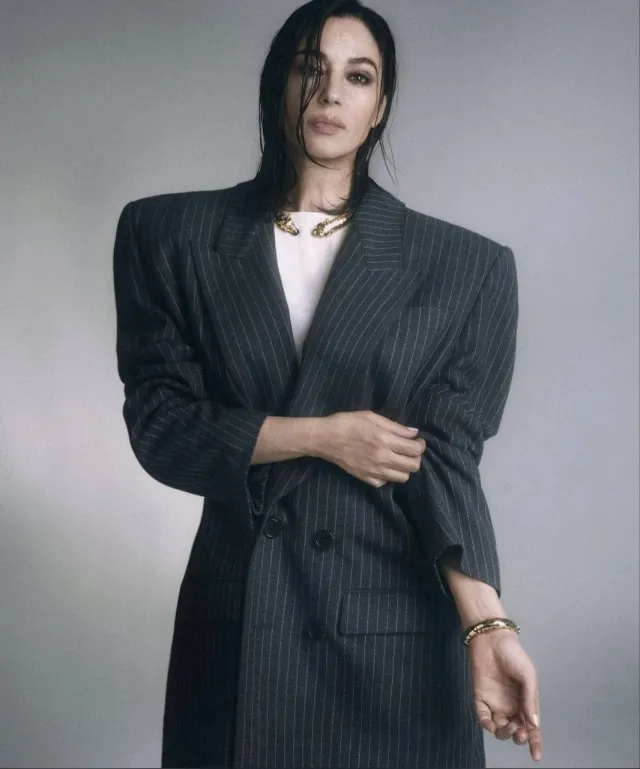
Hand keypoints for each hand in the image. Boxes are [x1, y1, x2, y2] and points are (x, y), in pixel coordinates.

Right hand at [314, 411, 425, 486]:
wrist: (325, 438)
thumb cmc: (348, 422)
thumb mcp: (372, 417)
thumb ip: (395, 426)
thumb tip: (414, 433)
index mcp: (385, 440)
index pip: (415, 450)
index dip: (421, 445)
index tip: (417, 441)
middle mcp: (383, 458)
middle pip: (413, 466)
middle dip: (416, 458)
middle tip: (410, 450)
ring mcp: (374, 470)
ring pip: (402, 478)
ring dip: (404, 468)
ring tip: (398, 458)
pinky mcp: (365, 478)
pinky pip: (385, 483)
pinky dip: (388, 476)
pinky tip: (383, 466)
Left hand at [467, 630, 541, 761]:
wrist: (491, 640)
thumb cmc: (513, 656)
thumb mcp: (528, 676)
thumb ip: (530, 700)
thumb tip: (534, 724)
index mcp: (525, 702)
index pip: (532, 728)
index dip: (535, 743)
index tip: (536, 756)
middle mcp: (511, 706)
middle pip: (516, 731)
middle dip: (518, 736)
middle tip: (519, 731)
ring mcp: (495, 703)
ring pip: (500, 729)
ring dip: (504, 733)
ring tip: (508, 725)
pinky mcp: (480, 698)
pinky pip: (483, 717)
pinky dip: (486, 724)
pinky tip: (491, 723)